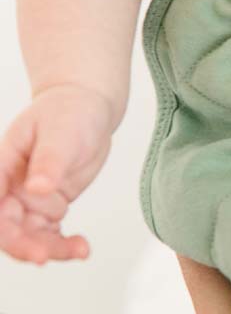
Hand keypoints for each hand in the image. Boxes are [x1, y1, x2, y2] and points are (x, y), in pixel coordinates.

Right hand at [0, 84, 114, 262]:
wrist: (88, 109)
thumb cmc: (68, 111)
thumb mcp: (60, 129)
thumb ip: (49, 158)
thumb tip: (38, 186)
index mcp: (1, 166)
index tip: (9, 235)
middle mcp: (9, 188)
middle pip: (6, 227)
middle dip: (23, 245)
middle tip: (45, 255)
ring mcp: (28, 201)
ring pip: (29, 237)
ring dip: (50, 248)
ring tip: (78, 251)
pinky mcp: (48, 208)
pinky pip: (50, 235)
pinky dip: (64, 245)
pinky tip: (81, 249)